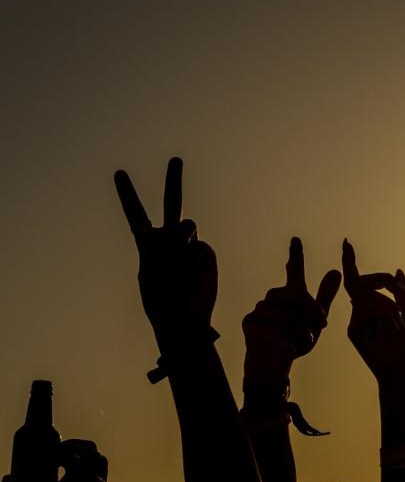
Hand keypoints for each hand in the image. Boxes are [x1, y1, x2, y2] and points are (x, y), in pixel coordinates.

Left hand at [114, 157, 216, 352]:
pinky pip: (202, 247)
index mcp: (148, 246)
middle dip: (174, 181)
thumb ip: (170, 243)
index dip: (128, 194)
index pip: (136, 214)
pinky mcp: (206, 255)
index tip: (120, 173)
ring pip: (188, 225)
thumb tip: (193, 227)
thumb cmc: (162, 301)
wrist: (184, 322)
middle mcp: (169, 241)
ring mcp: (190, 247)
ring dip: (181, 234)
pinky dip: (196, 259)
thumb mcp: (155, 270)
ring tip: (179, 254)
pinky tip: (194, 275)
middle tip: (175, 159)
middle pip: (171, 205)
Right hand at [243, 237, 341, 379]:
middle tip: (320, 326)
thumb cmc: (294, 341)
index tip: (296, 239)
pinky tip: (286, 343)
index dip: (296, 256)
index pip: (294, 271)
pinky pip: (273, 324)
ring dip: (300, 328)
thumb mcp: (315, 320)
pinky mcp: (250, 320)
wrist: (275, 364)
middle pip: (297, 294)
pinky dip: (285, 335)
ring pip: (286, 311)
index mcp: (291, 296)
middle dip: (311, 311)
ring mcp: (260, 308)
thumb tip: (336, 271)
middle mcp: (274, 298)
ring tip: (305, 340)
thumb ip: (325, 296)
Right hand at [341, 240, 404, 384]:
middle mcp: (362, 314)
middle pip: (363, 284)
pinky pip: (367, 307)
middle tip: (396, 305)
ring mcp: (356, 322)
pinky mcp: (353, 331)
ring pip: (368, 295)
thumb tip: (397, 271)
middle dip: (379, 282)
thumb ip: (403, 293)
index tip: (346, 244)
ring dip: (389, 308)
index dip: (351, 263)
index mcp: (377, 308)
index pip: (361, 281)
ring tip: (397, 330)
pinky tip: (391, 331)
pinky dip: (384, 314)